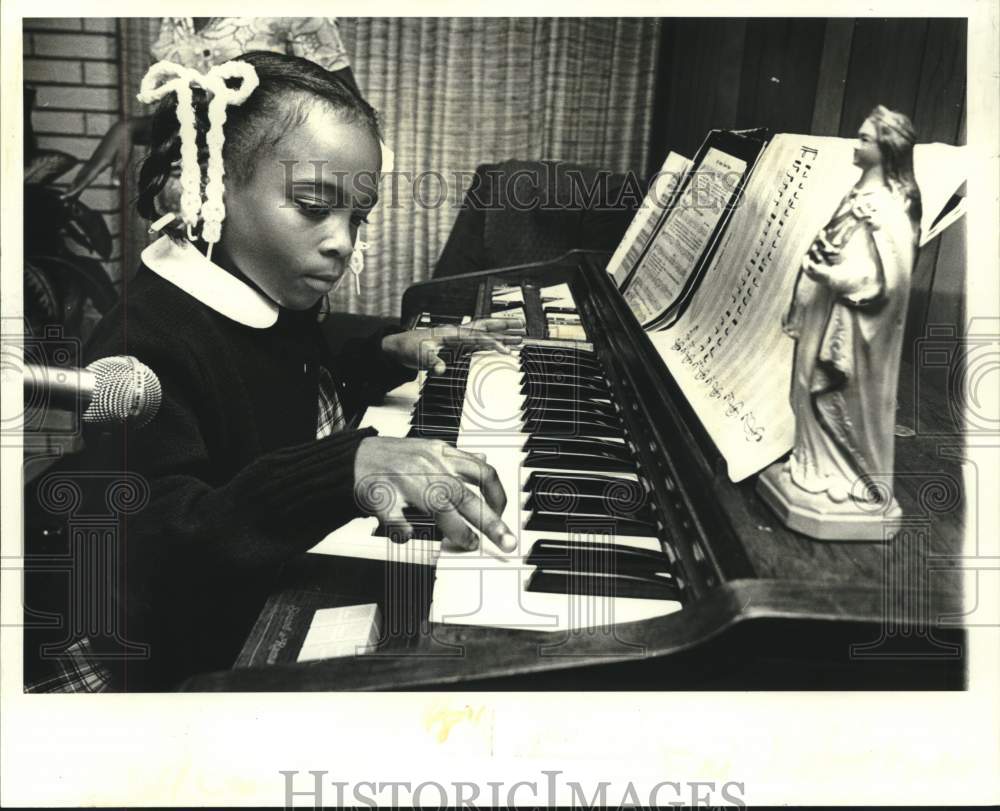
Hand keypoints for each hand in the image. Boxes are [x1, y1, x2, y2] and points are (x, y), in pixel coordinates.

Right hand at [61, 118, 132, 198]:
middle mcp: (93, 162)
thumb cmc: (124, 146)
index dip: (76, 189)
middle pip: (80, 178)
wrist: (121, 130)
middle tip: (63, 199)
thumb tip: (116, 185)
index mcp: (99, 164)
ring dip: (75, 184)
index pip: (85, 180)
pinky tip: (78, 181)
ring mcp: (94, 160)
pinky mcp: (96, 159)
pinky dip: (80, 178)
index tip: (67, 196)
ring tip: (69, 193)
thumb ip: (117, 173)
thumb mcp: (123, 160)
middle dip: (72, 189)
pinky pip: (85, 171)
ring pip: (82, 174)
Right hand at [354, 437, 516, 552]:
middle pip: (465, 495)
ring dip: (457, 529)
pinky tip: (409, 536)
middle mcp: (427, 466)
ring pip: (438, 505)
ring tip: (467, 543)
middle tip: (505, 542)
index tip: (503, 515)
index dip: (498, 496)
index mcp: (441, 455)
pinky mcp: (382, 496)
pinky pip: (396, 518)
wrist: (354, 457)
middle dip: (490, 521)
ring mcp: (405, 481)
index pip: (481, 473)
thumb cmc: (394, 458)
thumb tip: (483, 459)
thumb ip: (456, 458)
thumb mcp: (430, 449)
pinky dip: (404, 531)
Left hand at [381, 318, 523, 374]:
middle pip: (486, 326)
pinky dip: (492, 345)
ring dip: (502, 335)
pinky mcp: (457, 346)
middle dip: (504, 326)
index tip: (506, 350)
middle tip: (522, 324)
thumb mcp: (420, 355)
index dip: (493, 343)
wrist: (401, 347)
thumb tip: (441, 368)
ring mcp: (459, 339)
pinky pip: (479, 344)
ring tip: (520, 337)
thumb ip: (432, 361)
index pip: (477, 337)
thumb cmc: (410, 348)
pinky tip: (502, 347)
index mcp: (452, 333)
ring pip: (485, 334)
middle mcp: (458, 333)